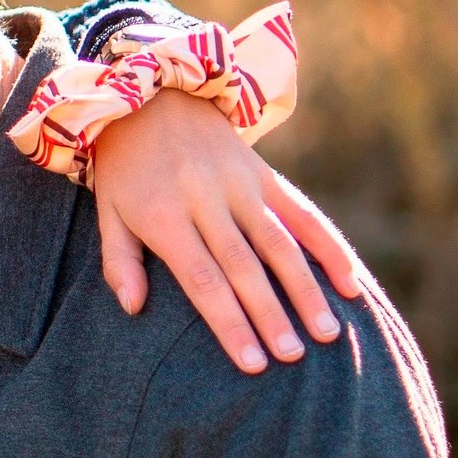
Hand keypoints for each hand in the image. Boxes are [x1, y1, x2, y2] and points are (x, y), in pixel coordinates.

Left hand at [90, 90, 368, 373]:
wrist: (152, 94)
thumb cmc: (124, 166)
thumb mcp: (107, 209)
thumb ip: (119, 261)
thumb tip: (133, 309)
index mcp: (163, 214)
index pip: (201, 279)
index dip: (228, 322)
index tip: (250, 362)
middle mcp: (206, 200)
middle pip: (244, 266)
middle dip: (270, 315)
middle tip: (293, 357)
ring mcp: (240, 185)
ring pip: (280, 243)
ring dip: (306, 289)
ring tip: (326, 333)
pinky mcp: (264, 174)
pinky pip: (302, 213)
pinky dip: (329, 247)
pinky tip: (351, 283)